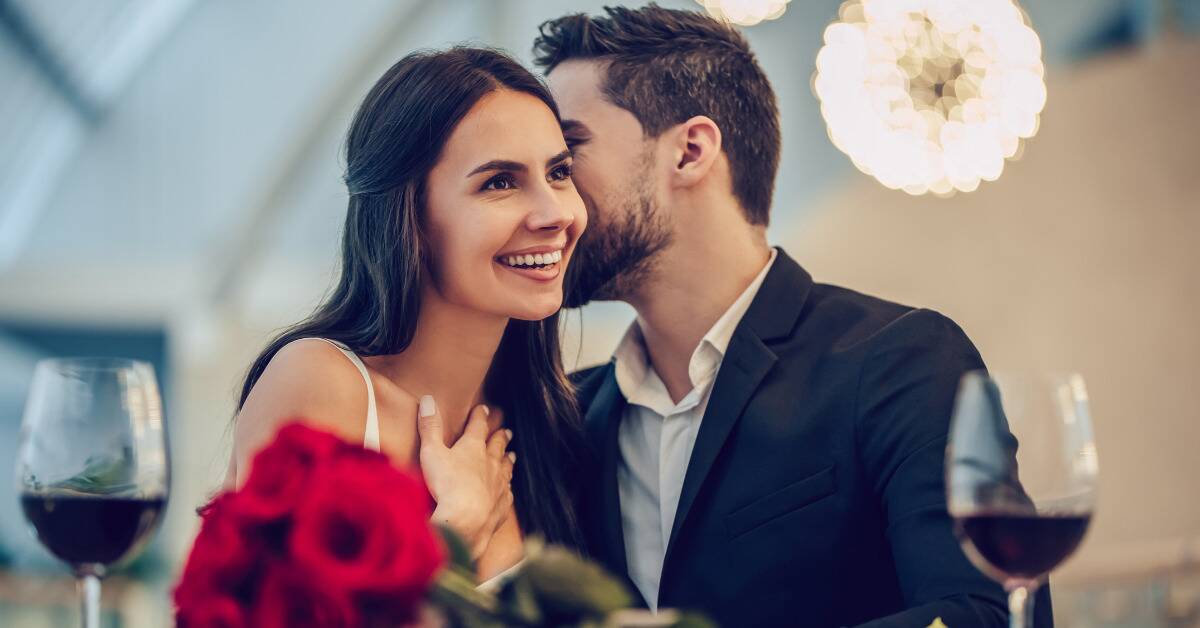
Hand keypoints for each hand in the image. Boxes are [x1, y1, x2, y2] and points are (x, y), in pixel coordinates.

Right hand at [416, 395, 514, 558]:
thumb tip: (429, 399)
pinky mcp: (500, 506)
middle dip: (500, 437)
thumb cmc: (446, 485)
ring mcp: (498, 485)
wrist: (466, 521)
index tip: (483, 409)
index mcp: (473, 448)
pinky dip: (507, 490)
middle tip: (506, 432)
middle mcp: (490, 463)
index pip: (478, 426)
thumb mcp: (431, 453)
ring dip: (507, 461)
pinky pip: (506, 494)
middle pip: (497, 446)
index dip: (479, 416)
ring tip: (511, 456)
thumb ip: (429, 427)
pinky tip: (507, 490)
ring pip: (505, 469)